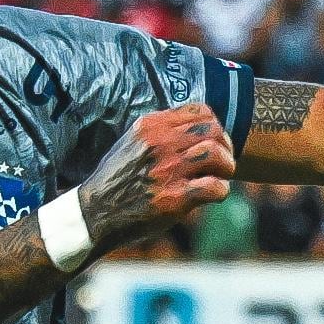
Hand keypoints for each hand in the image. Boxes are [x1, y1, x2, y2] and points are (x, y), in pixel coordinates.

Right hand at [78, 99, 236, 250]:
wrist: (96, 212)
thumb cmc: (119, 179)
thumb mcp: (133, 142)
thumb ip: (161, 131)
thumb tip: (197, 127)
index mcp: (151, 126)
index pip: (199, 111)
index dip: (215, 126)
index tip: (214, 142)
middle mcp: (159, 143)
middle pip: (212, 130)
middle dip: (225, 146)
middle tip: (223, 162)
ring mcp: (167, 170)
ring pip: (215, 154)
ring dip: (227, 166)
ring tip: (221, 176)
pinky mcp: (174, 198)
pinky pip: (214, 187)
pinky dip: (221, 191)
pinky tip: (212, 196)